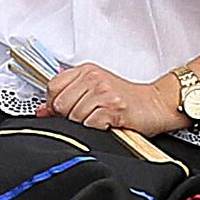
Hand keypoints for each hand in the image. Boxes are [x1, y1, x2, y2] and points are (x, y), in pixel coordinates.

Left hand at [42, 62, 182, 135]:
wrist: (156, 104)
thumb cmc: (127, 99)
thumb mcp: (95, 90)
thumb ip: (68, 97)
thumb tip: (43, 110)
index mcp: (86, 70)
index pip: (53, 87)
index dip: (54, 104)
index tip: (62, 111)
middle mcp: (94, 78)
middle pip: (61, 104)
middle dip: (70, 117)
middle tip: (86, 117)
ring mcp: (104, 92)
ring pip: (74, 117)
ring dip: (85, 124)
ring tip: (99, 119)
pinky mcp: (113, 108)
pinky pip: (90, 125)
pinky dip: (97, 129)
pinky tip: (107, 124)